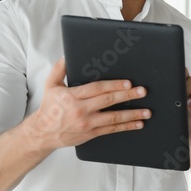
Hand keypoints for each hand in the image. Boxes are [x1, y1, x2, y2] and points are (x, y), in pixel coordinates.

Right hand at [29, 58, 150, 148]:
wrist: (43, 133)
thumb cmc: (49, 108)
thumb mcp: (50, 85)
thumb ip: (59, 70)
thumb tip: (67, 56)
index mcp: (72, 96)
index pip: (97, 88)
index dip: (114, 85)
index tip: (127, 83)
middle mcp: (81, 110)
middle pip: (108, 101)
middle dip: (128, 95)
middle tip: (142, 92)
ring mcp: (87, 123)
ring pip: (113, 118)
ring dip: (132, 114)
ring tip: (147, 111)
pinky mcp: (91, 133)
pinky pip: (112, 130)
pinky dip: (126, 127)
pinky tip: (138, 124)